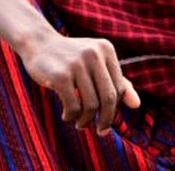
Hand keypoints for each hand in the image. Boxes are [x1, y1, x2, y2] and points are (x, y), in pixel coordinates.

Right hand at [21, 32, 139, 133]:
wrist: (37, 43)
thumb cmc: (69, 57)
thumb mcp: (95, 64)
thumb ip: (117, 81)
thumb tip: (137, 105)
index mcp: (105, 48)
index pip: (119, 88)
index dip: (114, 108)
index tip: (105, 119)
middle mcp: (93, 54)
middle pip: (108, 98)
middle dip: (106, 120)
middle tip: (100, 131)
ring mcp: (76, 64)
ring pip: (91, 105)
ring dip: (85, 120)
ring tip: (79, 123)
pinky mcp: (60, 75)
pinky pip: (73, 106)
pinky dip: (71, 117)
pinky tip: (66, 116)